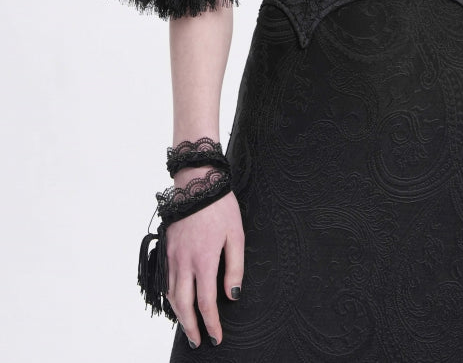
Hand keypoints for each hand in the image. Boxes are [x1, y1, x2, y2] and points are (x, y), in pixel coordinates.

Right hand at [165, 188, 244, 347]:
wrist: (197, 181)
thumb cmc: (220, 206)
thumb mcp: (236, 235)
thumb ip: (234, 267)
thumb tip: (232, 295)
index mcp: (203, 261)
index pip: (206, 303)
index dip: (211, 324)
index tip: (216, 337)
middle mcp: (184, 262)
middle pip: (183, 305)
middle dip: (190, 327)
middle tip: (197, 342)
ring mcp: (172, 255)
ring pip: (170, 294)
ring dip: (178, 314)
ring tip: (187, 326)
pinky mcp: (166, 247)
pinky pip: (164, 279)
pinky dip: (169, 296)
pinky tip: (175, 299)